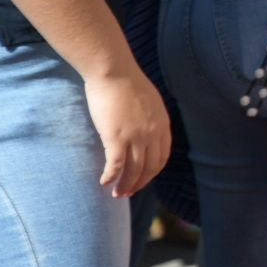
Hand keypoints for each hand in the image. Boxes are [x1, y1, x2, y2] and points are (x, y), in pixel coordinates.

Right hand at [82, 70, 170, 197]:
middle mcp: (152, 133)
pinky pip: (115, 165)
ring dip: (125, 185)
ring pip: (133, 170)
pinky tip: (104, 183)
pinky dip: (111, 177)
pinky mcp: (116, 137)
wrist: (114, 71)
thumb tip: (144, 131)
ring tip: (116, 194)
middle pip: (150, 167)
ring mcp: (135, 136)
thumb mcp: (149, 102)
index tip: (142, 179)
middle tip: (128, 193)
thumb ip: (151, 119)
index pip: (162, 157)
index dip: (152, 172)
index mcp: (162, 124)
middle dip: (139, 183)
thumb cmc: (127, 83)